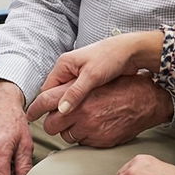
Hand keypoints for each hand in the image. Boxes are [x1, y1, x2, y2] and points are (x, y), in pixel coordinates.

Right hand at [24, 31, 162, 121]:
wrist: (132, 51)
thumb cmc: (111, 57)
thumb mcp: (92, 76)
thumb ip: (75, 93)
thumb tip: (61, 109)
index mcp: (64, 64)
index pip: (47, 89)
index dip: (44, 105)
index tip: (42, 118)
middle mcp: (69, 69)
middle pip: (55, 93)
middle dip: (56, 107)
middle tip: (57, 123)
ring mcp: (79, 74)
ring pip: (67, 95)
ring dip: (69, 106)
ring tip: (70, 120)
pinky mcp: (90, 79)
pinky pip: (79, 94)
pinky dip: (79, 103)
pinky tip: (83, 112)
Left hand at [40, 74, 172, 146]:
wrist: (146, 100)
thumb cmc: (118, 86)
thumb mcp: (93, 81)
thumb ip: (71, 90)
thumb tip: (53, 99)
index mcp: (76, 94)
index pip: (44, 102)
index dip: (34, 109)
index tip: (29, 114)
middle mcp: (81, 112)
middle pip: (50, 125)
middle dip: (52, 124)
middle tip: (57, 120)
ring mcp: (91, 129)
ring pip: (66, 136)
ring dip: (69, 131)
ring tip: (81, 121)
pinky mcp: (100, 141)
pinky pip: (82, 143)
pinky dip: (85, 137)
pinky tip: (94, 127)